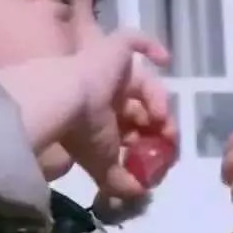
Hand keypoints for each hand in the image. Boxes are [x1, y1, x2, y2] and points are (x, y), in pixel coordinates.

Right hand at [63, 30, 173, 198]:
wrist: (65, 100)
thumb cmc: (83, 133)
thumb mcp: (103, 165)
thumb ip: (121, 182)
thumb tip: (140, 192)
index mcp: (100, 118)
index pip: (131, 129)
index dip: (147, 142)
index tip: (158, 157)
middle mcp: (105, 93)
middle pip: (141, 108)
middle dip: (157, 126)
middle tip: (167, 139)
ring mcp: (110, 70)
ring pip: (144, 84)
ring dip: (158, 102)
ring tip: (161, 119)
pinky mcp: (114, 49)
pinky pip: (134, 40)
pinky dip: (152, 47)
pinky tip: (166, 59)